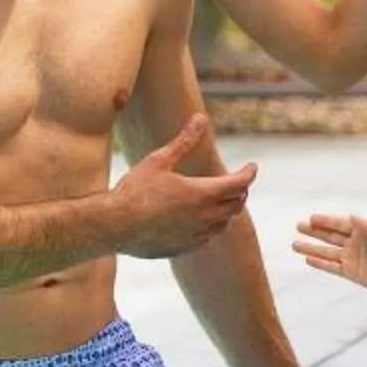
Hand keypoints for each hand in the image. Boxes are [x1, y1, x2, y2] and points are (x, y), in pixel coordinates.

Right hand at [111, 113, 255, 257]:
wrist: (115, 226)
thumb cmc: (135, 190)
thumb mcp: (159, 160)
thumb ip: (184, 141)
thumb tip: (201, 118)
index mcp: (201, 194)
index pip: (238, 184)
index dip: (248, 174)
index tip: (251, 167)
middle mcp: (204, 217)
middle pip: (236, 205)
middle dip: (240, 191)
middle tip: (237, 182)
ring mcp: (195, 235)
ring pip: (224, 224)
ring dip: (229, 211)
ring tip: (224, 202)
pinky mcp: (184, 248)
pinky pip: (208, 238)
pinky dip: (213, 227)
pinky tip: (203, 221)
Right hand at [292, 212, 366, 296]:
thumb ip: (366, 226)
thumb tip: (351, 216)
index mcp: (362, 231)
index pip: (339, 224)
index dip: (326, 221)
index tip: (311, 218)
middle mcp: (354, 244)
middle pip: (329, 236)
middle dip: (314, 232)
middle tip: (299, 226)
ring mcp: (351, 259)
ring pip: (327, 252)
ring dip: (312, 248)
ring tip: (295, 244)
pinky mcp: (351, 273)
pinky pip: (332, 267)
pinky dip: (320, 264)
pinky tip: (308, 260)